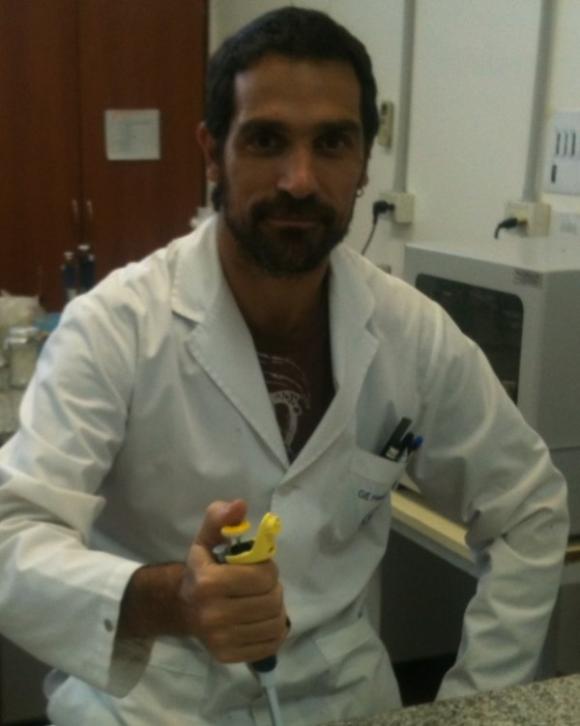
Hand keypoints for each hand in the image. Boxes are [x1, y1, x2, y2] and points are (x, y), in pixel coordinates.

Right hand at [179, 499, 288, 663]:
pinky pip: (270, 645)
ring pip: (274, 623)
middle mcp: (212, 615)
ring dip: (276, 609)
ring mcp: (220, 639)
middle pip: (271, 601)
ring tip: (263, 601)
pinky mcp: (228, 657)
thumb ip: (221, 518)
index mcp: (207, 582)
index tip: (259, 566)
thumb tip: (240, 505)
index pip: (263, 577)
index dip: (268, 568)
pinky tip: (263, 619)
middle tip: (263, 585)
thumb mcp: (207, 538)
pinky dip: (274, 631)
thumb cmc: (202, 568)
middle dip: (274, 588)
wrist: (181, 606)